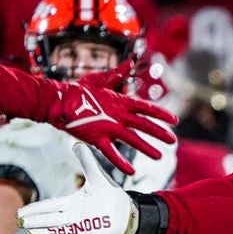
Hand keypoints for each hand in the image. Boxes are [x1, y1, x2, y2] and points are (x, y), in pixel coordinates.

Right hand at [16, 143, 137, 233]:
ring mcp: (80, 229)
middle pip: (49, 220)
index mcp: (71, 204)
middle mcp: (73, 217)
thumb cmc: (111, 195)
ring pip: (57, 233)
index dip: (34, 210)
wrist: (127, 211)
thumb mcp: (98, 176)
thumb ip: (87, 161)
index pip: (49, 207)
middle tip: (19, 222)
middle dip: (35, 221)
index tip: (19, 212)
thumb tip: (77, 143)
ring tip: (31, 233)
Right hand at [45, 64, 176, 174]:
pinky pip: (111, 153)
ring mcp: (108, 128)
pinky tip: (131, 171)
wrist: (58, 101)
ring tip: (159, 156)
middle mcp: (117, 115)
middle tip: (172, 141)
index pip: (146, 108)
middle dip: (160, 133)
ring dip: (146, 148)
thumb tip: (130, 62)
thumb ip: (118, 73)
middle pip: (144, 125)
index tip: (174, 120)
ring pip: (132, 140)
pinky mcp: (96, 139)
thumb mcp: (100, 79)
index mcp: (120, 101)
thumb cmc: (78, 89)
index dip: (162, 114)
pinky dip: (121, 163)